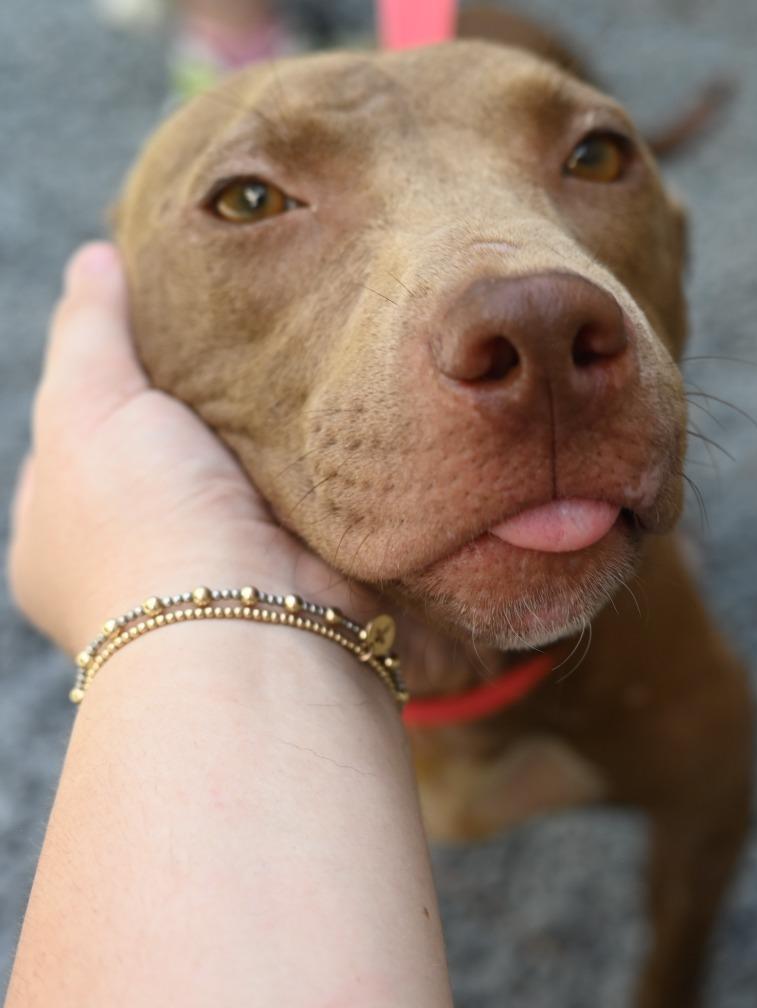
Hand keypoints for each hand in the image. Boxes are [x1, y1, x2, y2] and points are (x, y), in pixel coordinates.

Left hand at [8, 243, 372, 655]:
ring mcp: (215, 561)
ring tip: (281, 342)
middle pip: (161, 446)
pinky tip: (317, 396)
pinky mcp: (286, 560)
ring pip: (232, 465)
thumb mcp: (87, 408)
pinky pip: (291, 484)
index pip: (76, 429)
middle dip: (189, 397)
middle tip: (226, 324)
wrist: (253, 623)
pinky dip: (300, 449)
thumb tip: (95, 258)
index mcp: (62, 529)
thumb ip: (88, 332)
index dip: (105, 369)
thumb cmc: (144, 524)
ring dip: (253, 421)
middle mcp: (136, 553)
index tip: (148, 312)